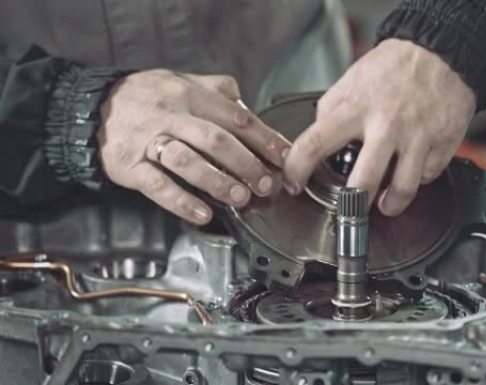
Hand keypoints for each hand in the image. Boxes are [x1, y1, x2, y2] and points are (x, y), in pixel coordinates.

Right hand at [98, 69, 289, 224]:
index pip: (236, 117)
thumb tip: (247, 105)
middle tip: (265, 184)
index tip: (284, 158)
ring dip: (218, 183)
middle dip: (246, 164)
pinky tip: (203, 214)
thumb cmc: (143, 98)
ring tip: (240, 199)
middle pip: (216, 140)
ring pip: (188, 162)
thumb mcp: (179, 81)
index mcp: (188, 94)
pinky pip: (158, 186)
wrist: (88, 109)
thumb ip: (215, 90)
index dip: (264, 139)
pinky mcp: (130, 166)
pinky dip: (182, 202)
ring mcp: (148, 140)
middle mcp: (170, 115)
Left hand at [283, 38, 475, 215]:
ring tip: (385, 204)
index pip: (314, 144)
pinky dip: (417, 178)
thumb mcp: (351, 80)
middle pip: (362, 183)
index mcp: (355, 108)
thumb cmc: (395, 67)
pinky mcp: (442, 145)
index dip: (297, 170)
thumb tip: (318, 141)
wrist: (442, 51)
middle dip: (352, 207)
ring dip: (390, 205)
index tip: (293, 183)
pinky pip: (427, 176)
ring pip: (401, 191)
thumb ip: (332, 111)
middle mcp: (385, 126)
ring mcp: (416, 138)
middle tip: (348, 209)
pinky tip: (411, 169)